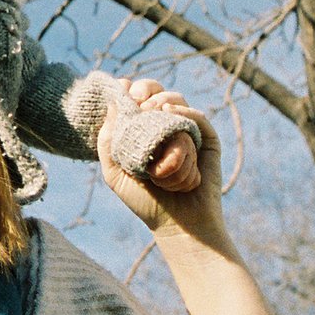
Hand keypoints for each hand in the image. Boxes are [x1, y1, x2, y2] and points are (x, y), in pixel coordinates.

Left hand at [114, 76, 204, 192]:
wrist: (177, 225)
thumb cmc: (145, 202)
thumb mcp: (115, 173)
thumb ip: (107, 141)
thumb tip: (113, 103)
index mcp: (144, 133)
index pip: (139, 100)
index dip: (132, 90)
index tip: (123, 89)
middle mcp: (166, 130)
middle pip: (159, 93)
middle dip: (148, 89)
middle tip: (138, 98)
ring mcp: (187, 133)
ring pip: (177, 103)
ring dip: (163, 103)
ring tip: (153, 110)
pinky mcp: (207, 142)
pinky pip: (198, 118)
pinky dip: (185, 112)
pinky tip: (171, 113)